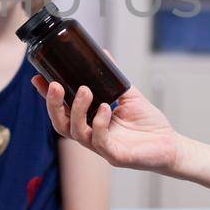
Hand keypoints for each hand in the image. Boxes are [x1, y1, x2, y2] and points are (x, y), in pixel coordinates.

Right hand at [34, 76, 180, 172]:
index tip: (38, 78)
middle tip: (54, 85)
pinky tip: (105, 108)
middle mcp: (91, 136)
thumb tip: (103, 53)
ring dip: (77, 110)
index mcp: (89, 122)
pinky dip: (99, 122)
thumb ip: (114, 77)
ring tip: (84, 91)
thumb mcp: (128, 94)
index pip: (62, 110)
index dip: (47, 97)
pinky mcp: (116, 156)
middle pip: (60, 124)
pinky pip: (100, 141)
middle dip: (53, 104)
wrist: (171, 145)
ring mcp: (101, 148)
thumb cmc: (148, 124)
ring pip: (76, 132)